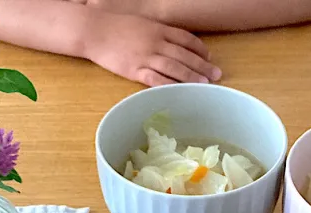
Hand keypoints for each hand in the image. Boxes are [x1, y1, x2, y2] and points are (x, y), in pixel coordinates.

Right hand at [82, 10, 221, 86]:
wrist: (93, 30)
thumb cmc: (115, 26)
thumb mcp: (142, 23)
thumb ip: (157, 32)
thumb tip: (171, 42)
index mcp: (158, 29)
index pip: (186, 39)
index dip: (200, 49)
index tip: (209, 57)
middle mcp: (156, 42)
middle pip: (185, 55)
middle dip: (203, 66)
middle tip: (217, 75)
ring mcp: (146, 56)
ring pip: (175, 68)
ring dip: (192, 77)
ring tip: (205, 85)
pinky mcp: (135, 70)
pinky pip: (156, 79)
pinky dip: (170, 85)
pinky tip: (181, 92)